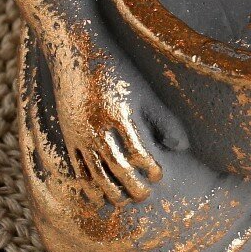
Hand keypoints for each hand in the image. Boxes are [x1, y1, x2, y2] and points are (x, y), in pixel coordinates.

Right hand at [45, 30, 187, 204]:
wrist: (75, 52)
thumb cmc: (117, 70)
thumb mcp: (144, 91)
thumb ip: (165, 119)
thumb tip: (181, 148)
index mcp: (121, 115)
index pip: (140, 154)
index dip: (151, 170)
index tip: (159, 175)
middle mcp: (98, 128)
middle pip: (118, 171)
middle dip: (134, 189)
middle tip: (145, 195)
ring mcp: (80, 134)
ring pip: (96, 176)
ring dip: (111, 193)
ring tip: (125, 200)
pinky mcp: (69, 136)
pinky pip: (77, 170)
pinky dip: (88, 187)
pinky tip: (100, 196)